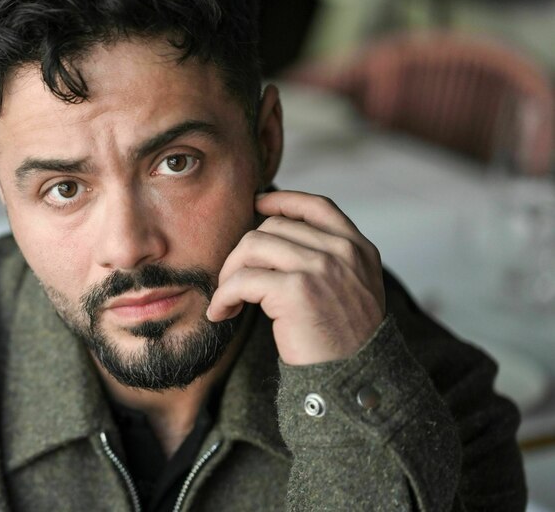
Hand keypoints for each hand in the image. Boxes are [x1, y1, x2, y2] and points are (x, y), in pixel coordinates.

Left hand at [208, 190, 385, 365]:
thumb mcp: (353, 289)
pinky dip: (223, 296)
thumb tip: (276, 234)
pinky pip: (241, 280)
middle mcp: (342, 252)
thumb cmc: (345, 341)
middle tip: (233, 283)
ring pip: (251, 246)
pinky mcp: (295, 290)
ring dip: (229, 273)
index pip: (317, 206)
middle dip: (243, 254)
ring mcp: (319, 268)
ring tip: (226, 299)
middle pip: (272, 227)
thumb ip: (330, 260)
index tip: (257, 204)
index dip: (282, 201)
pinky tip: (221, 313)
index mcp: (358, 249)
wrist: (354, 379)